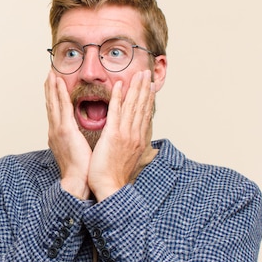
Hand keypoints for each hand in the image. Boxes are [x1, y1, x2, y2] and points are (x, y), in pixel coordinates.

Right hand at [44, 70, 91, 199]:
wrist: (77, 181)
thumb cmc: (81, 171)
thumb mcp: (78, 152)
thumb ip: (77, 141)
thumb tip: (82, 136)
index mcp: (58, 136)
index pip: (55, 113)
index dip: (53, 99)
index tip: (53, 87)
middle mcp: (55, 131)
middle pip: (50, 105)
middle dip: (49, 89)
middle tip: (49, 74)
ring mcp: (58, 130)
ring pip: (53, 103)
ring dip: (52, 87)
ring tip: (51, 73)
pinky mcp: (64, 130)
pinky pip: (61, 107)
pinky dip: (59, 93)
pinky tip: (58, 82)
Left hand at [88, 70, 155, 200]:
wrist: (110, 188)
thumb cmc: (114, 177)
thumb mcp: (127, 160)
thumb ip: (130, 148)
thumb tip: (134, 143)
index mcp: (138, 140)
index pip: (145, 115)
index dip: (148, 99)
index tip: (151, 86)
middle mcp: (135, 135)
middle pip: (142, 107)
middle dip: (145, 88)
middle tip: (147, 73)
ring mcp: (125, 134)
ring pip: (132, 106)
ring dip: (136, 88)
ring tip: (139, 74)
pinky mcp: (113, 135)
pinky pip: (116, 112)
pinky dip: (118, 97)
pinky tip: (119, 85)